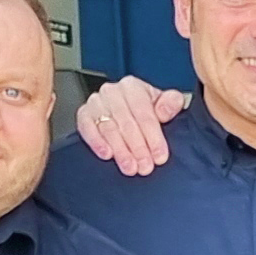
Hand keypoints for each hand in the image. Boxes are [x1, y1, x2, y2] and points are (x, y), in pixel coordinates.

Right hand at [77, 74, 194, 171]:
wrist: (129, 111)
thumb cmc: (147, 109)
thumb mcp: (165, 104)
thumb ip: (172, 103)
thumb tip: (164, 111)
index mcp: (133, 87)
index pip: (144, 113)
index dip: (153, 137)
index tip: (160, 156)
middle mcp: (112, 92)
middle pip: (126, 123)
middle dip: (138, 148)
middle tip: (145, 166)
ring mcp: (96, 102)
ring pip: (108, 128)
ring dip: (120, 150)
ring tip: (130, 167)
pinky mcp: (83, 114)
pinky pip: (87, 128)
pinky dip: (96, 142)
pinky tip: (107, 155)